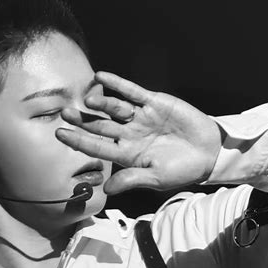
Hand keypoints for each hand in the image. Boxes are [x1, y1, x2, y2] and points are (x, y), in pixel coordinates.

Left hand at [56, 71, 222, 194]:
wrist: (208, 151)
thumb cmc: (182, 169)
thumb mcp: (156, 178)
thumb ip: (131, 180)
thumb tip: (107, 189)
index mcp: (126, 154)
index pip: (96, 146)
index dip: (78, 140)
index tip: (60, 134)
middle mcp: (128, 134)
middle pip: (100, 125)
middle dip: (82, 120)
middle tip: (64, 113)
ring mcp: (139, 117)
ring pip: (114, 107)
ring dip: (100, 102)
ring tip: (88, 99)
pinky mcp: (153, 102)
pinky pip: (131, 91)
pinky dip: (117, 84)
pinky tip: (101, 77)